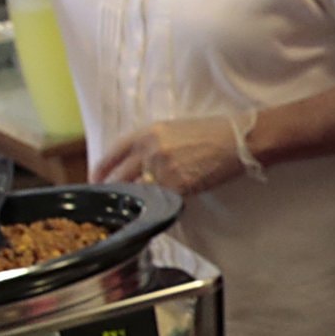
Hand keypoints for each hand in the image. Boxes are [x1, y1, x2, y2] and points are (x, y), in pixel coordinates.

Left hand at [94, 113, 259, 194]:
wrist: (239, 140)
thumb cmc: (213, 132)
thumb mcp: (175, 129)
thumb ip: (152, 144)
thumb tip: (138, 164)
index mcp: (147, 132)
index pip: (113, 152)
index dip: (101, 169)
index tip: (95, 179)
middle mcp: (150, 150)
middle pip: (120, 177)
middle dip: (114, 191)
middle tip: (112, 201)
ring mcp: (163, 169)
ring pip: (141, 193)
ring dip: (140, 201)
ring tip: (142, 206)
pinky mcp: (178, 186)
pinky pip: (162, 201)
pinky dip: (162, 206)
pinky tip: (167, 206)